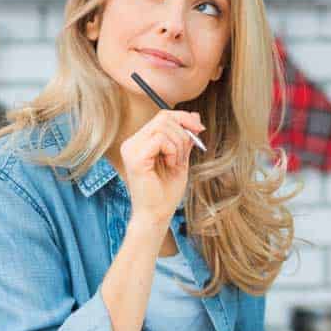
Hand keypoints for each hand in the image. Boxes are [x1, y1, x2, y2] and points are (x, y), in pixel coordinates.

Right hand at [120, 110, 204, 224]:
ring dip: (179, 144)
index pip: (162, 116)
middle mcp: (131, 143)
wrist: (157, 215)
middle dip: (183, 133)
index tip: (200, 129)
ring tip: (176, 163)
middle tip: (184, 155)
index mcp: (139, 142)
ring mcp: (131, 149)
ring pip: (163, 126)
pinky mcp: (135, 158)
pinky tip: (170, 164)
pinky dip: (172, 150)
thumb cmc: (166, 192)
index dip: (183, 118)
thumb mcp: (180, 158)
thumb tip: (195, 117)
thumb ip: (184, 138)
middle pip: (164, 118)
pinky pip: (161, 139)